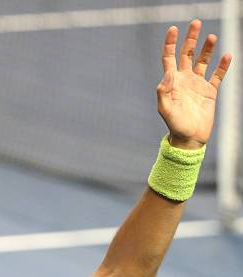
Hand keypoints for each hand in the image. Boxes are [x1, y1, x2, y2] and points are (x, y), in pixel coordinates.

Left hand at [157, 19, 231, 149]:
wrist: (189, 139)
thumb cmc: (175, 125)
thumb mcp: (165, 109)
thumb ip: (163, 92)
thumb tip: (167, 74)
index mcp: (172, 82)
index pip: (169, 58)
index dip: (170, 43)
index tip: (173, 28)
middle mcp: (185, 80)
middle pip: (187, 54)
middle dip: (190, 39)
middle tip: (195, 23)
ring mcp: (198, 84)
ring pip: (203, 61)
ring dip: (207, 49)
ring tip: (212, 37)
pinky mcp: (210, 91)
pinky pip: (217, 75)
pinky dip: (222, 66)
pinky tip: (226, 56)